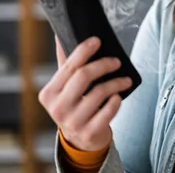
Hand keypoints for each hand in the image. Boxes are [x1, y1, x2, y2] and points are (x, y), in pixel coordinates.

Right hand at [38, 36, 132, 150]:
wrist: (80, 139)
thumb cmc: (74, 105)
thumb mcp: (64, 87)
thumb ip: (64, 63)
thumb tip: (60, 35)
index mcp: (49, 93)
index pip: (68, 66)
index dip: (84, 51)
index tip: (97, 40)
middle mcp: (58, 108)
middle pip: (83, 76)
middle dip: (103, 64)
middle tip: (116, 61)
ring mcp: (73, 122)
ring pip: (99, 92)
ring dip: (116, 82)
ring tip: (125, 79)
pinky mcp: (89, 133)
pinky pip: (108, 111)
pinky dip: (116, 101)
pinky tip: (118, 96)